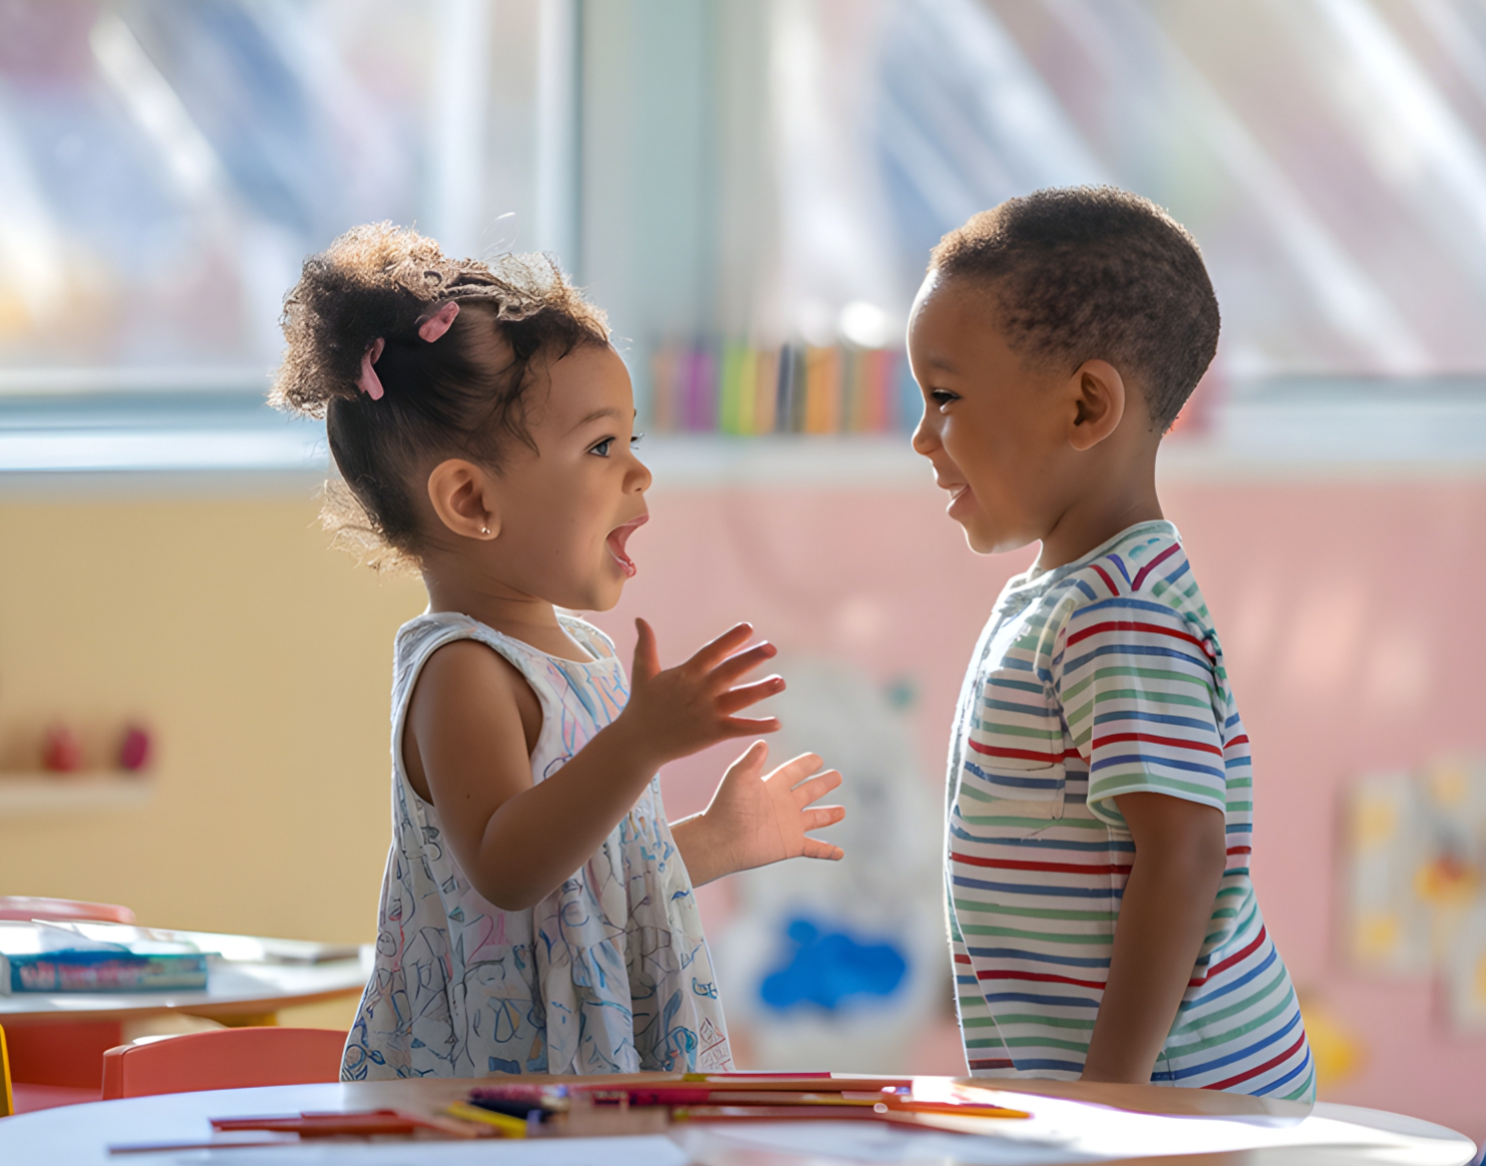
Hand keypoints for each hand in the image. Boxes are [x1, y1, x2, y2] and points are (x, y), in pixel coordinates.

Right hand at [619, 619, 783, 768]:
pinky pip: (739, 728)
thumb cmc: (642, 705)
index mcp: (686, 674)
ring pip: (739, 699)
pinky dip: (758, 726)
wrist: (638, 742)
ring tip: (780, 682)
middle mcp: (699, 691)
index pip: (712, 652)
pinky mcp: (712, 733)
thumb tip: (639, 620)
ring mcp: (707, 713)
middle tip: (771, 648)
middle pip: (730, 672)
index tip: (748, 628)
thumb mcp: (642, 672)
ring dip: (761, 691)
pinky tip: (777, 723)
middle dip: (751, 659)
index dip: (730, 640)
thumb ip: (646, 646)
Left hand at [678, 742, 845, 884]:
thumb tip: (763, 741)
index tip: (818, 758)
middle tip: (837, 776)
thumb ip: (752, 759)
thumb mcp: (739, 776)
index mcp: (772, 786)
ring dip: (828, 816)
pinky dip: (828, 851)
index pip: (794, 771)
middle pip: (809, 792)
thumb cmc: (726, 806)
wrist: (721, 840)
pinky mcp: (791, 845)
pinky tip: (840, 853)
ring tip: (842, 811)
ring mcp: (788, 826)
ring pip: (814, 819)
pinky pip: (814, 849)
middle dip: (823, 784)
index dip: (806, 764)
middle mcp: (783, 805)